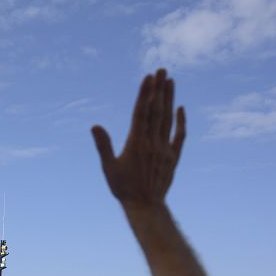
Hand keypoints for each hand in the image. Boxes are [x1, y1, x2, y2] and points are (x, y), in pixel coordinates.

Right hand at [91, 68, 185, 211]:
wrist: (145, 206)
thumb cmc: (123, 188)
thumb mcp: (108, 167)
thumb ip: (103, 145)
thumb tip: (95, 126)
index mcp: (136, 143)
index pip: (141, 112)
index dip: (145, 94)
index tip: (149, 77)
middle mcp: (152, 143)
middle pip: (157, 110)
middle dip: (159, 89)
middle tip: (161, 70)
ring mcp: (165, 149)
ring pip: (168, 119)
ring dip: (169, 99)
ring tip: (170, 81)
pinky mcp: (173, 157)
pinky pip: (179, 135)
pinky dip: (181, 121)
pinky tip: (180, 108)